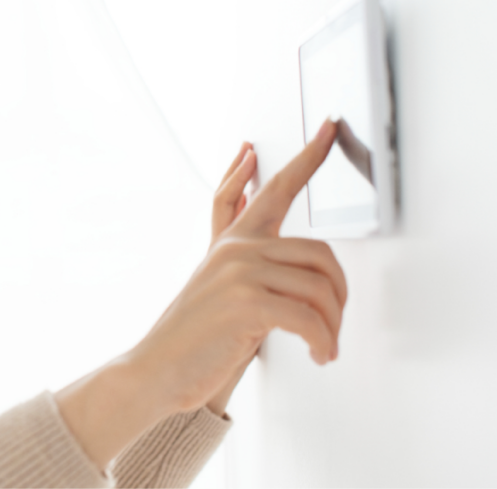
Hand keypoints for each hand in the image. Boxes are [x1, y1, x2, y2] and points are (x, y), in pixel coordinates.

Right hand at [56, 119, 347, 468]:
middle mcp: (237, 248)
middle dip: (339, 295)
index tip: (329, 127)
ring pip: (321, 287)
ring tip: (323, 346)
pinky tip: (318, 354)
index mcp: (233, 241)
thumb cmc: (195, 336)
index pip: (275, 188)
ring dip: (332, 326)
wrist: (157, 368)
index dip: (307, 157)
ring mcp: (240, 271)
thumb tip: (289, 260)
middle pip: (321, 254)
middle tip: (334, 323)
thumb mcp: (221, 289)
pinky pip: (310, 317)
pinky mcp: (247, 302)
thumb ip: (249, 263)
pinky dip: (323, 342)